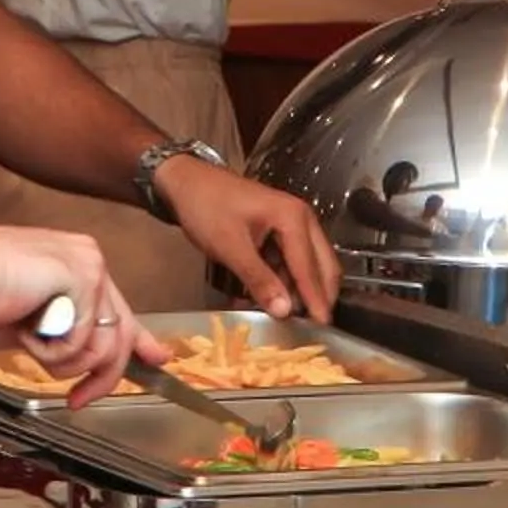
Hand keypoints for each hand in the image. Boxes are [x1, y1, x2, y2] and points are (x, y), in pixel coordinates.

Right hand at [0, 224, 167, 403]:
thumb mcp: (32, 323)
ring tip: (30, 346)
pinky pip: (82, 341)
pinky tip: (27, 333)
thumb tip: (88, 362)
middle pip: (119, 333)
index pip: (120, 309)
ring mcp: (88, 268)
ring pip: (101, 345)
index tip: (156, 359)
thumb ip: (66, 335)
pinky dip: (51, 351)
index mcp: (78, 264)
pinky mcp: (81, 279)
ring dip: (62, 361)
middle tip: (81, 399)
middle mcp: (89, 260)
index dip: (139, 340)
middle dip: (103, 376)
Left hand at [154, 160, 342, 322]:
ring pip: (306, 266)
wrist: (185, 181)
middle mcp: (301, 219)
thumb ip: (258, 279)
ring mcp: (291, 223)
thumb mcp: (230, 246)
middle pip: (321, 265)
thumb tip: (283, 310)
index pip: (310, 267)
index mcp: (294, 218)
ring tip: (282, 316)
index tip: (322, 326)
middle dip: (317, 296)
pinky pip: (289, 261)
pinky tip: (264, 297)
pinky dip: (281, 280)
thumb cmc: (206, 207)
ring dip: (296, 290)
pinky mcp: (278, 230)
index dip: (316, 300)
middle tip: (313, 326)